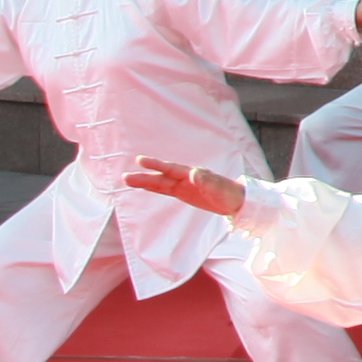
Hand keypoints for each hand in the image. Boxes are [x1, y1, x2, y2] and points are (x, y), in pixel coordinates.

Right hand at [123, 157, 241, 216]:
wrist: (236, 200)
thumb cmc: (230, 194)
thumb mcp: (220, 189)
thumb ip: (207, 181)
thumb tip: (195, 173)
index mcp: (193, 174)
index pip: (171, 169)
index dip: (156, 165)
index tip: (141, 161)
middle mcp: (185, 177)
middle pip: (161, 177)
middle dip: (144, 177)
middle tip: (125, 177)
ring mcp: (183, 185)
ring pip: (160, 183)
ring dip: (145, 182)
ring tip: (126, 180)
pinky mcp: (183, 193)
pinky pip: (165, 190)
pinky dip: (153, 188)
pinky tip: (142, 186)